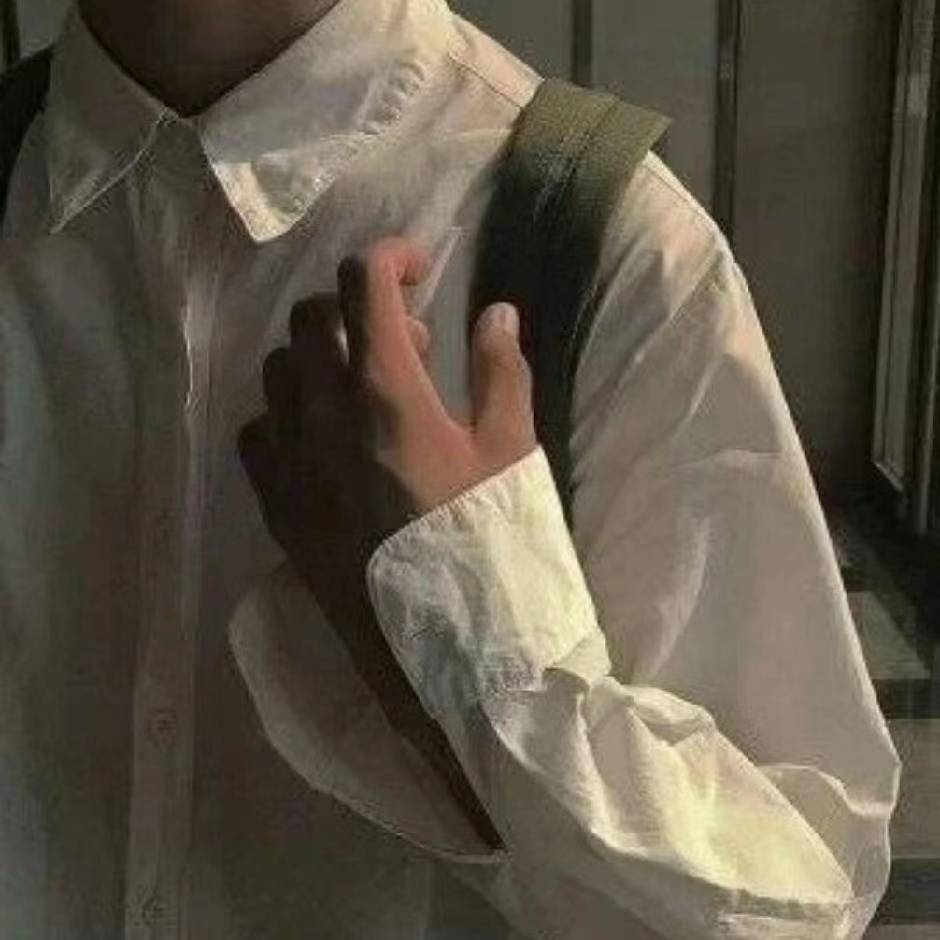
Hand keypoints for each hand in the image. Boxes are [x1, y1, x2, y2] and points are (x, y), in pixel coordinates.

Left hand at [239, 235, 535, 643]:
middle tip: (410, 345)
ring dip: (320, 359)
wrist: (451, 648)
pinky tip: (323, 440)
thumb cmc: (492, 545)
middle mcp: (324, 420)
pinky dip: (285, 416)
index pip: (363, 286)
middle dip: (357, 308)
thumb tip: (496, 313)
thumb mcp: (514, 452)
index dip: (390, 256)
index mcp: (387, 395)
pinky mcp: (278, 509)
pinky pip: (256, 435)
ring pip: (277, 373)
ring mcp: (291, 466)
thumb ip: (501, 373)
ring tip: (366, 391)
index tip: (421, 268)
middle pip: (310, 320)